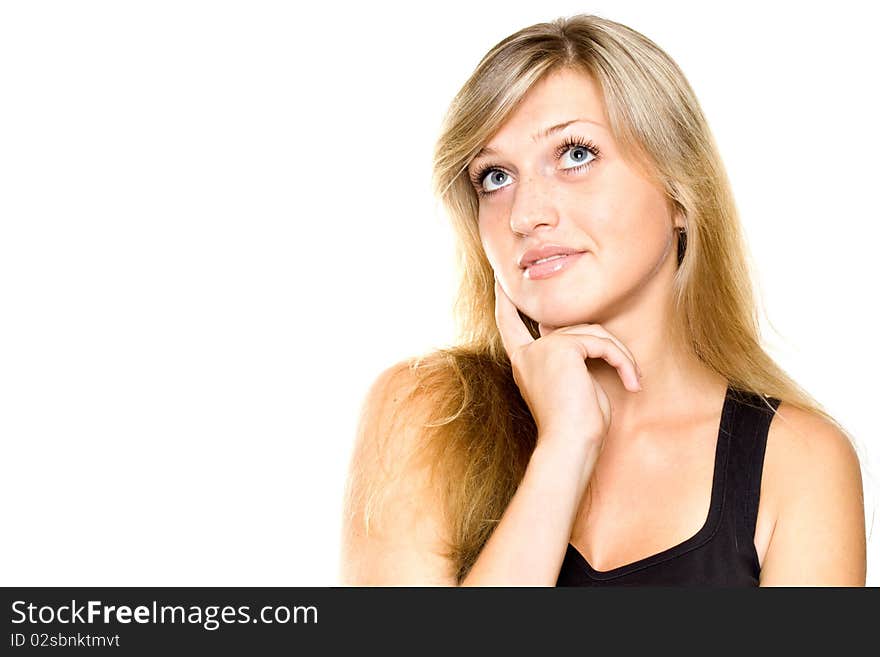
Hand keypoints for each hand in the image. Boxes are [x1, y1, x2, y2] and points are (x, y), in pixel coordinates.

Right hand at [494, 276, 641, 448]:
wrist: (570, 444)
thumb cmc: (577, 426)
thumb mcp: (572, 385)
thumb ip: (572, 357)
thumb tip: (585, 337)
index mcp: (524, 364)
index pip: (509, 324)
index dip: (504, 301)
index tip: (500, 282)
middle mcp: (528, 354)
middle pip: (570, 326)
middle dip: (606, 344)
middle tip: (631, 374)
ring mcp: (542, 349)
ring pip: (591, 332)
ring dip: (619, 356)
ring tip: (632, 383)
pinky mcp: (561, 348)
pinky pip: (601, 343)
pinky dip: (622, 361)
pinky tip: (631, 382)